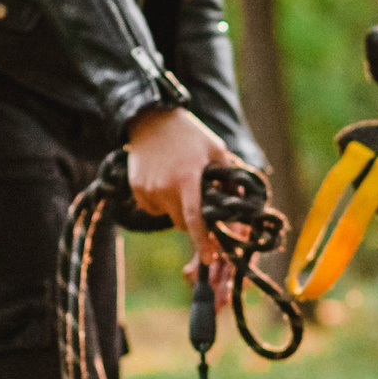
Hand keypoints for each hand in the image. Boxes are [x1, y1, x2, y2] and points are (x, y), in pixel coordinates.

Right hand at [126, 105, 237, 309]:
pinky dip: (161, 202)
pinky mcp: (136, 188)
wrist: (151, 119)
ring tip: (179, 180)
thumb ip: (229, 178)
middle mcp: (164, 187)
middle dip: (192, 220)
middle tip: (197, 199)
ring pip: (167, 216)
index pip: (195, 218)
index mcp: (187, 178)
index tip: (211, 259)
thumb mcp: (216, 150)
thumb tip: (241, 203)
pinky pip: (153, 207)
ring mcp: (147, 189)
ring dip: (176, 208)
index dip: (203, 241)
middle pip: (181, 223)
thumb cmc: (190, 135)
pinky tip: (163, 180)